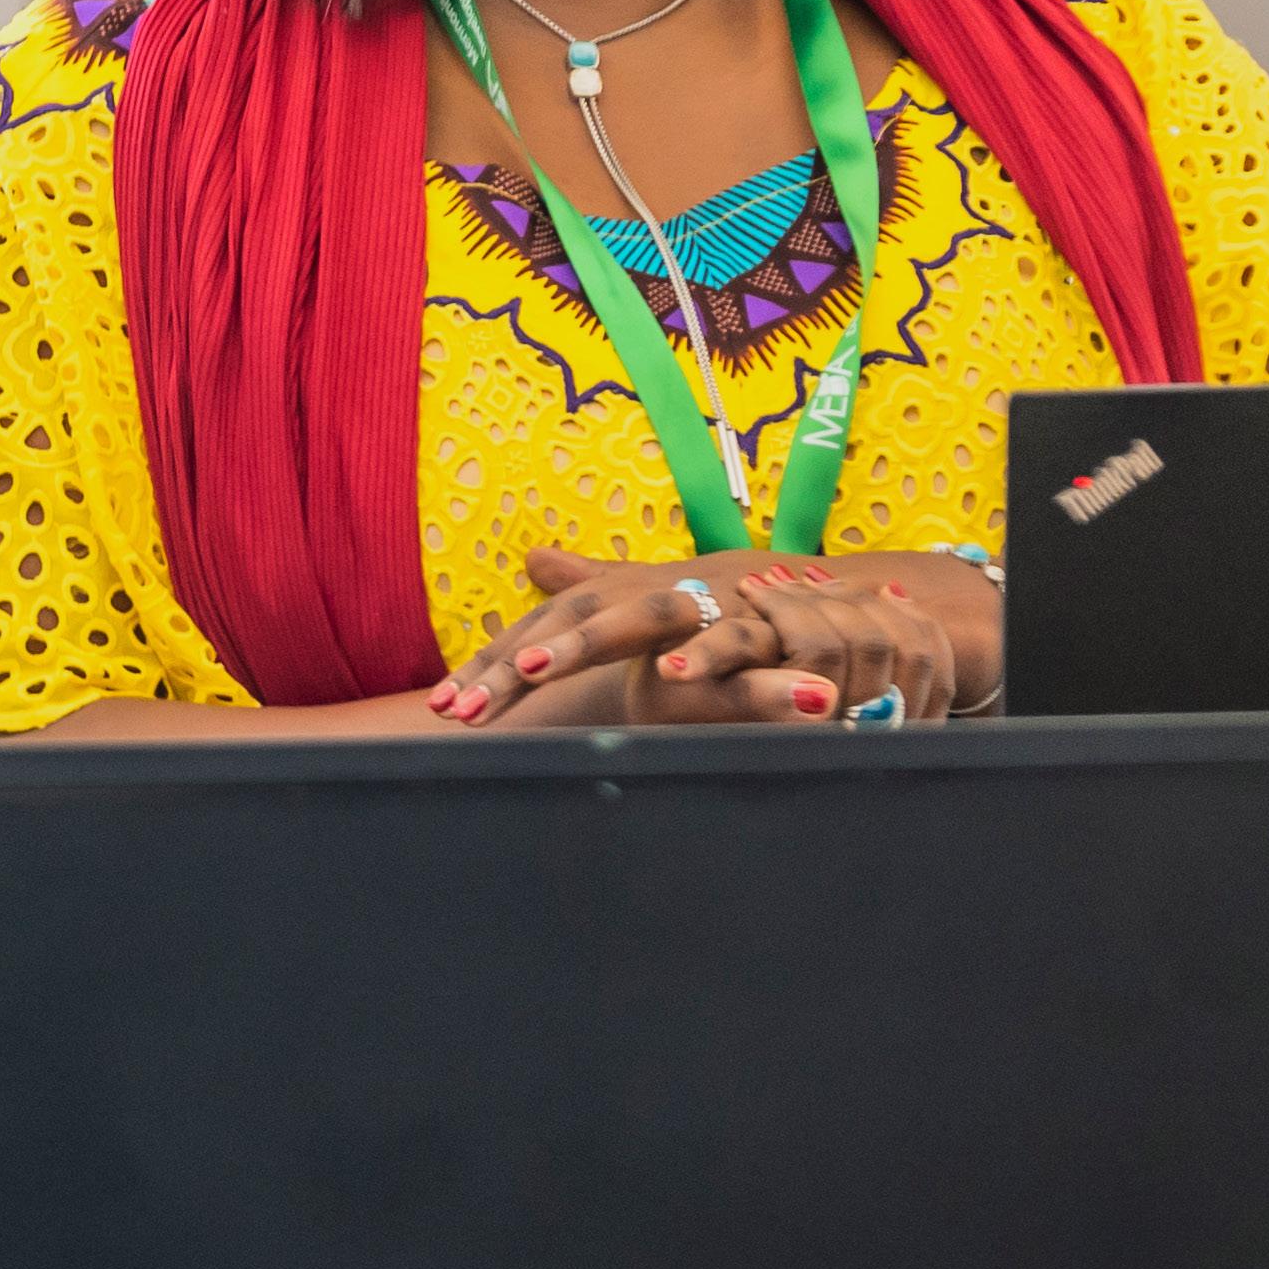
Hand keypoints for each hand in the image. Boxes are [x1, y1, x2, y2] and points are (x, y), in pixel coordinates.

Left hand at [434, 545, 994, 729]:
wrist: (823, 591)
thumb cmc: (719, 600)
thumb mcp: (648, 593)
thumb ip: (590, 583)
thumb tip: (532, 562)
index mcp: (614, 599)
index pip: (538, 631)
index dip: (488, 666)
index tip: (444, 706)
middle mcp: (648, 592)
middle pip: (566, 623)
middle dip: (510, 663)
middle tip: (463, 704)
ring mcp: (701, 600)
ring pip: (629, 619)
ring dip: (580, 642)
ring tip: (528, 670)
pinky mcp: (756, 617)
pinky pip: (722, 637)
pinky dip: (699, 653)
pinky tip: (669, 675)